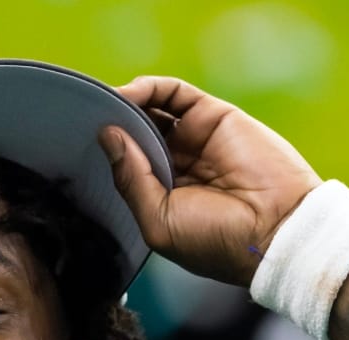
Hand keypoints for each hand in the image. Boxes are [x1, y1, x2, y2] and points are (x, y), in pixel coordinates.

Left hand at [101, 77, 323, 287]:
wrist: (276, 231)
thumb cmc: (217, 241)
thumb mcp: (158, 220)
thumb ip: (131, 179)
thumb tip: (107, 136)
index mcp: (164, 197)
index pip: (125, 166)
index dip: (103, 155)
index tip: (72, 147)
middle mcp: (178, 166)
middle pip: (134, 135)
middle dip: (109, 126)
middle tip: (79, 121)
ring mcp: (195, 140)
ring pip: (150, 111)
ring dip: (123, 105)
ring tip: (99, 107)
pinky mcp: (213, 116)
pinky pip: (174, 93)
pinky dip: (147, 88)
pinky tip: (126, 96)